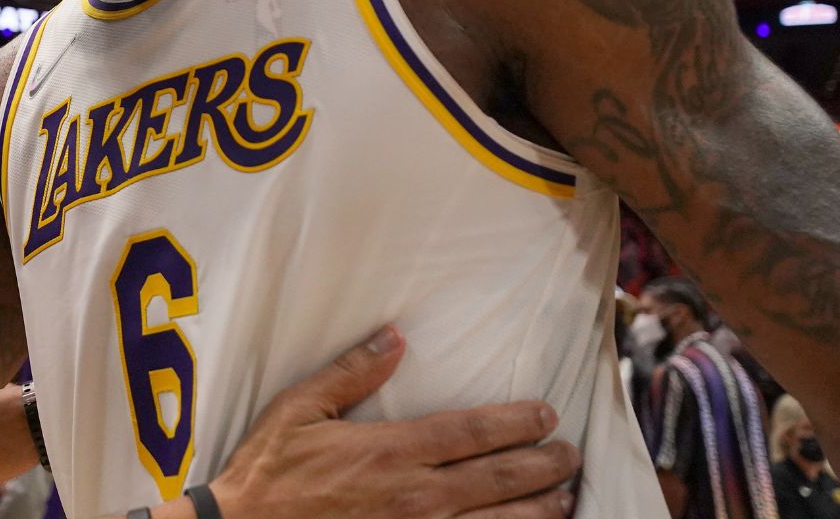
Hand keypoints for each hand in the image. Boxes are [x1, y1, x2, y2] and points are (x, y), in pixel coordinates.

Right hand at [207, 326, 580, 518]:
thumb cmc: (269, 470)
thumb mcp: (298, 408)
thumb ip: (350, 372)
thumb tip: (394, 337)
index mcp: (390, 450)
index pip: (471, 432)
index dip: (516, 423)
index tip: (546, 414)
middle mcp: (415, 495)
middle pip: (498, 479)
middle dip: (543, 465)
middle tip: (571, 454)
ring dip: (538, 510)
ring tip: (566, 498)